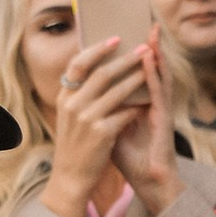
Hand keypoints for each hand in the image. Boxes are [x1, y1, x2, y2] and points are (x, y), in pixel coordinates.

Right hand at [38, 37, 143, 216]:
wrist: (71, 177)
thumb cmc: (75, 145)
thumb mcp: (70, 117)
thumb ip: (79, 95)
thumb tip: (94, 70)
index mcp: (64, 98)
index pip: (77, 65)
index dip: (97, 49)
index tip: (115, 39)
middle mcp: (72, 105)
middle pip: (101, 73)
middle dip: (125, 59)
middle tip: (144, 48)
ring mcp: (86, 119)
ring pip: (117, 91)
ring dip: (137, 78)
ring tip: (152, 68)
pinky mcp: (102, 134)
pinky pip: (126, 113)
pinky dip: (138, 106)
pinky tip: (149, 101)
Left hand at [106, 40, 185, 216]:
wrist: (146, 180)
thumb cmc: (129, 158)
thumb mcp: (109, 127)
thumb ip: (101, 109)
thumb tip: (84, 94)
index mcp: (137, 104)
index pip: (135, 75)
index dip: (132, 56)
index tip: (125, 37)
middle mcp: (150, 103)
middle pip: (148, 70)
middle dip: (147, 47)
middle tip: (146, 26)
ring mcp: (158, 109)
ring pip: (157, 75)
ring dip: (155, 53)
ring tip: (152, 33)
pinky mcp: (162, 117)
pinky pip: (157, 90)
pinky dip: (153, 73)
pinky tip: (150, 58)